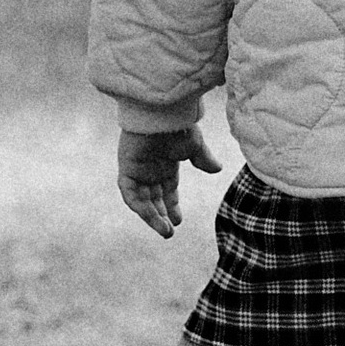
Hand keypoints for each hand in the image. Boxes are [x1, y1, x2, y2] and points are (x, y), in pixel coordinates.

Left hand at [116, 123, 219, 238]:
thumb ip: (203, 158)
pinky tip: (152, 218)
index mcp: (165, 163)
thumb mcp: (194, 145)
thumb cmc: (177, 126)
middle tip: (169, 232)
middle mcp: (149, 168)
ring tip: (165, 231)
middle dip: (161, 215)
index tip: (179, 221)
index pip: (167, 190)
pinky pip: (130, 194)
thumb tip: (217, 169)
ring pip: (142, 200)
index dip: (172, 205)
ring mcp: (137, 169)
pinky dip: (140, 207)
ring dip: (152, 216)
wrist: (160, 113)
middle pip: (153, 198)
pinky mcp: (127, 168)